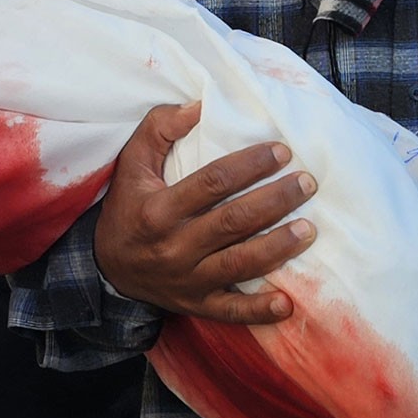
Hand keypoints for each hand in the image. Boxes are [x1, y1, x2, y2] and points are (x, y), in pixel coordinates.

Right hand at [93, 103, 316, 324]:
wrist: (108, 268)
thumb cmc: (128, 208)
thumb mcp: (132, 164)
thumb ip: (159, 128)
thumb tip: (199, 105)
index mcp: (159, 210)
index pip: (212, 183)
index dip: (250, 165)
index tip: (281, 151)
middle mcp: (174, 247)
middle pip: (234, 222)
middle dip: (275, 201)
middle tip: (306, 183)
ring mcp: (187, 280)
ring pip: (240, 264)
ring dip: (278, 247)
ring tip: (309, 229)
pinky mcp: (197, 305)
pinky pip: (231, 311)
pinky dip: (260, 310)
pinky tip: (287, 303)